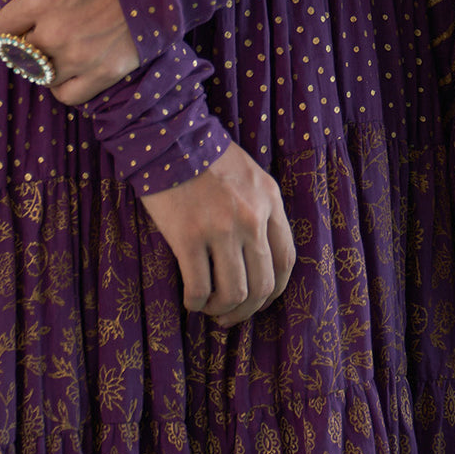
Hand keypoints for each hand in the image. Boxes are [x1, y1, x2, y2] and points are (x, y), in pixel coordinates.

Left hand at [0, 0, 138, 104]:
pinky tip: (73, 65)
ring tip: (62, 44)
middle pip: (18, 53)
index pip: (0, 28)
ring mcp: (79, 57)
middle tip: (48, 27)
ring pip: (39, 74)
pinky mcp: (102, 74)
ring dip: (45, 62)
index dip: (11, 21)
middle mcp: (55, 32)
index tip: (26, 15)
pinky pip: (65, 95)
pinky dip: (64, 85)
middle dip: (27, 40)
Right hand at [140, 142, 295, 324]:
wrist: (169, 137)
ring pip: (234, 293)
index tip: (259, 301)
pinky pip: (199, 288)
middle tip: (230, 316)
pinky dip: (196, 303)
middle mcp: (252, 217)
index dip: (274, 290)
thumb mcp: (249, 175)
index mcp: (270, 200)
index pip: (286, 259)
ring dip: (222, 310)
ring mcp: (221, 228)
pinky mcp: (188, 236)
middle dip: (247, 309)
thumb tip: (258, 254)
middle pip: (262, 283)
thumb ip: (259, 208)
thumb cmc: (206, 156)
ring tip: (209, 308)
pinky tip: (190, 300)